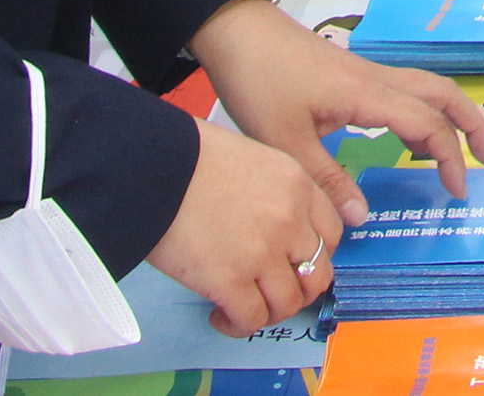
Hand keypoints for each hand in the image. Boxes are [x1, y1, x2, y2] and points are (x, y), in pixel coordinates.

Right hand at [146, 118, 343, 338]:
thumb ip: (274, 193)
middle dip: (298, 291)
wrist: (153, 167)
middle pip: (318, 274)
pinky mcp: (231, 281)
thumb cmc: (190, 157)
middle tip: (273, 292)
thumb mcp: (252, 160)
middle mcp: (289, 220)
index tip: (295, 264)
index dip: (316, 255)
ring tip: (243, 308)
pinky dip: (238, 325)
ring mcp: (263, 253)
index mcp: (296, 185)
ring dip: (268, 312)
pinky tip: (220, 316)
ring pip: (288, 303)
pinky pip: (252, 320)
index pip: (331, 233)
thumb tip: (273, 227)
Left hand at [191, 0, 483, 217]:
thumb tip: (362, 217)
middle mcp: (376, 79)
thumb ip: (325, 179)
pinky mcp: (353, 74)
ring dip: (452, 114)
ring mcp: (366, 73)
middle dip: (472, 125)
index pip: (427, 123)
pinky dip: (424, 111)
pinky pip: (405, 90)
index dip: (449, 157)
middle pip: (442, 94)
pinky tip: (411, 136)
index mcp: (366, 94)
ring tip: (461, 149)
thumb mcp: (284, 140)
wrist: (236, 31)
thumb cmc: (258, 80)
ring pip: (427, 87)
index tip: (457, 192)